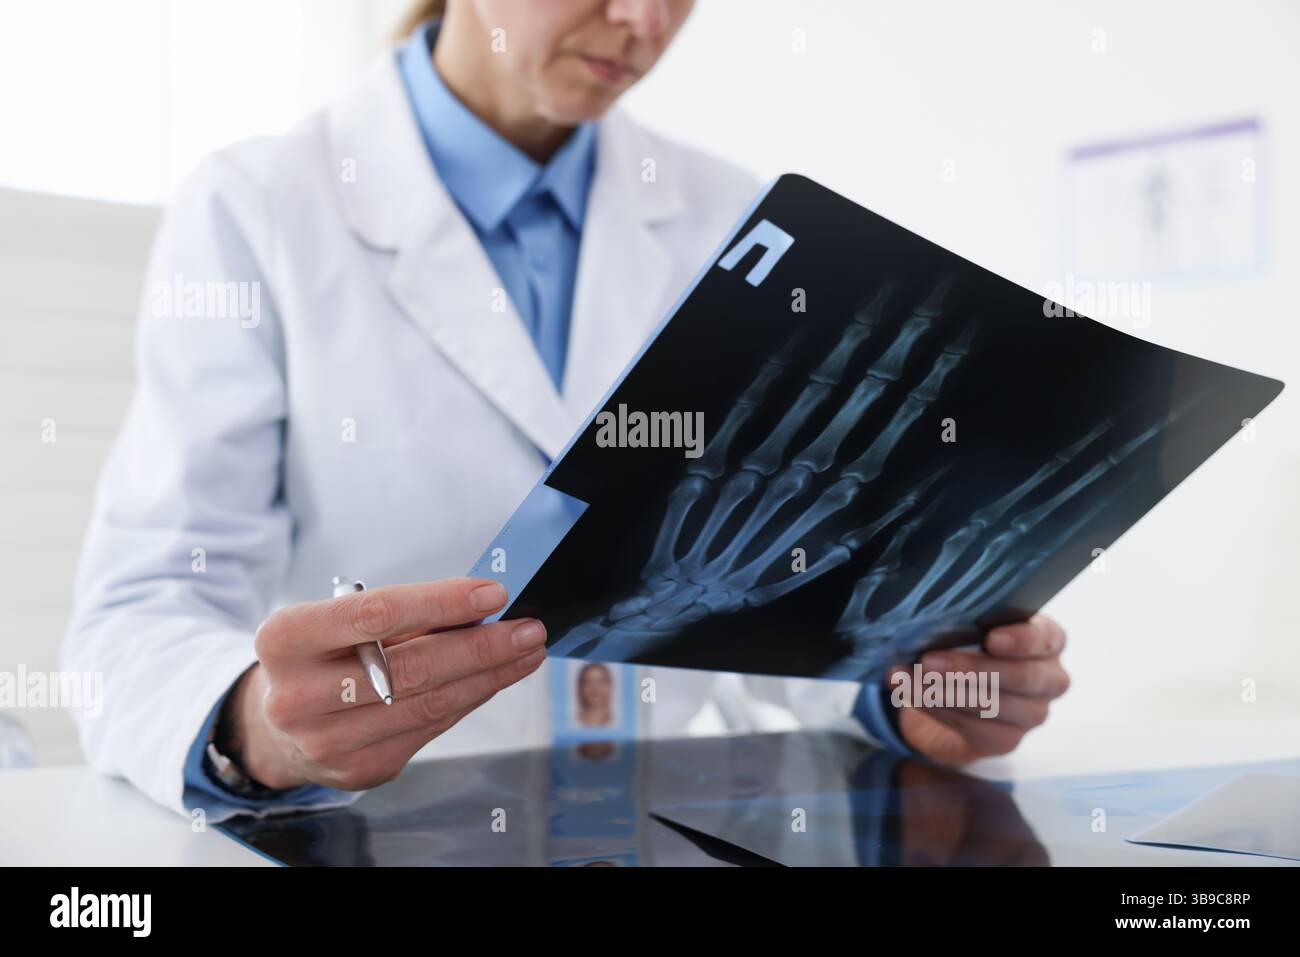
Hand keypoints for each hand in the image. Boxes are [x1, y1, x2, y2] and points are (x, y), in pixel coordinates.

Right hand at [224, 578, 545, 790]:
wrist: (273, 725)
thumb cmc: (318, 656)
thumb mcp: (336, 620)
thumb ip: (401, 613)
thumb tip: (480, 606)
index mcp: (286, 640)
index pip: (377, 613)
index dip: (442, 603)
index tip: (493, 594)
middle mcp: (298, 696)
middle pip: (412, 668)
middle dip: (482, 646)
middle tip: (528, 629)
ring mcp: (328, 742)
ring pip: (428, 704)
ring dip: (488, 676)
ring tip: (524, 652)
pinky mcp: (359, 770)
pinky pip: (429, 729)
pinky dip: (468, 700)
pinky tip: (493, 681)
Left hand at [890, 613, 1067, 764]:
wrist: (955, 695)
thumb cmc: (967, 647)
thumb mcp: (969, 629)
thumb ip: (963, 626)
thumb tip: (928, 626)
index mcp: (1047, 641)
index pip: (1045, 638)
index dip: (1020, 640)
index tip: (991, 639)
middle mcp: (1050, 679)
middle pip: (1020, 676)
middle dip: (969, 668)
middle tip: (928, 661)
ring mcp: (1034, 713)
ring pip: (994, 704)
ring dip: (944, 691)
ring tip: (907, 679)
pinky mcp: (1008, 740)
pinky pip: (975, 726)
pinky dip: (938, 708)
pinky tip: (913, 696)